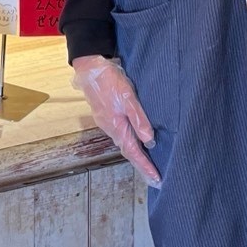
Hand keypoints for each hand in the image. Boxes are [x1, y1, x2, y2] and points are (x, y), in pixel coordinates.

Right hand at [71, 56, 161, 187]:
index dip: (145, 167)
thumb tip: (150, 141)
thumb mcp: (128, 97)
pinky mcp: (106, 114)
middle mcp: (110, 128)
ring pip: (124, 142)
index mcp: (116, 126)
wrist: (89, 66)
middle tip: (154, 178)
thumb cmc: (109, 81)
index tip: (156, 180)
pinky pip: (121, 133)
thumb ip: (139, 119)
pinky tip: (136, 140)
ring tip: (149, 163)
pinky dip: (130, 142)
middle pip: (128, 151)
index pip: (133, 152)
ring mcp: (106, 121)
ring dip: (136, 154)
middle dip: (141, 165)